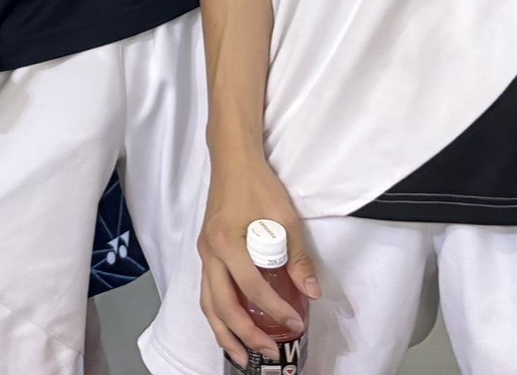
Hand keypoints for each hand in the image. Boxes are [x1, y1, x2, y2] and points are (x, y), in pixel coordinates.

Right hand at [197, 151, 320, 367]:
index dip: (275, 310)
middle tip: (269, 352)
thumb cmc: (258, 185)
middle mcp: (209, 253)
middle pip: (221, 305)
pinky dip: (218, 315)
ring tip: (241, 356)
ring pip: (207, 303)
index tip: (296, 324)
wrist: (232, 161)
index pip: (251, 288)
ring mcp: (204, 254)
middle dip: (245, 334)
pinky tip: (231, 327)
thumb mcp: (285, 218)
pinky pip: (207, 292)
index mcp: (227, 243)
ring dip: (224, 332)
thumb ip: (298, 258)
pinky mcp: (206, 253)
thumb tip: (312, 293)